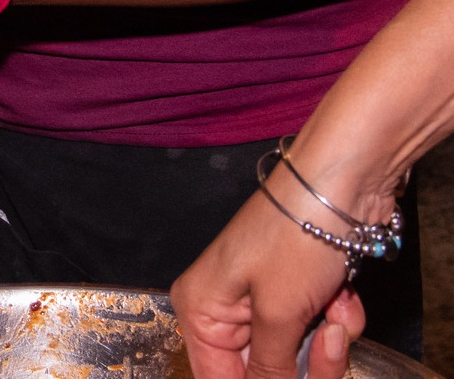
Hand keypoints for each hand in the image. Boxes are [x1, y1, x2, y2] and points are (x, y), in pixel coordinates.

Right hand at [171, 193, 364, 378]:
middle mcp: (223, 310)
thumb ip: (269, 370)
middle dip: (304, 364)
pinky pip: (313, 331)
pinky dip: (336, 321)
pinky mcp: (294, 294)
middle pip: (261, 370)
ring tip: (338, 313)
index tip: (290, 378)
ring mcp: (261, 302)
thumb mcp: (279, 315)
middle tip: (328, 340)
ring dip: (326, 342)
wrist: (342, 185)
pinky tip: (343, 298)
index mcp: (200, 312)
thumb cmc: (295, 236)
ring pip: (294, 355)